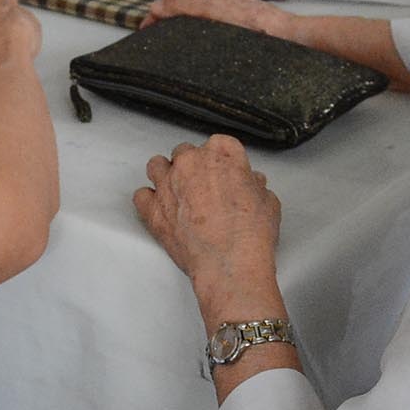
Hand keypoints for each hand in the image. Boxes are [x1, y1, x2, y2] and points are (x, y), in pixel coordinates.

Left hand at [133, 136, 282, 304]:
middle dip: (194, 167)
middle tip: (205, 187)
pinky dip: (149, 200)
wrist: (229, 265)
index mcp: (221, 153)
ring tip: (178, 192)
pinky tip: (161, 208)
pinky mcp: (153, 209)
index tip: (228, 174)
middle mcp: (190, 162)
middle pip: (186, 152)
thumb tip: (250, 184)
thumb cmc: (250, 234)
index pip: (220, 145)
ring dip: (166, 175)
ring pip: (157, 165)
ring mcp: (167, 183)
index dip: (224, 162)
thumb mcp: (268, 202)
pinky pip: (141, 195)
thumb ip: (254, 186)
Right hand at [141, 0, 291, 36]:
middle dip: (169, 17)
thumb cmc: (256, 21)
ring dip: (181, 27)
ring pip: (194, 17)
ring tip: (166, 40)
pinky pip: (205, 28)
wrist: (283, 38)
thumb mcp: (214, 10)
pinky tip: (189, 44)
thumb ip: (184, 7)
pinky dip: (193, 34)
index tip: (147, 25)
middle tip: (153, 35)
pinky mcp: (231, 26)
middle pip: (186, 5)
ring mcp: (226, 10)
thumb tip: (158, 7)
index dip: (162, 8)